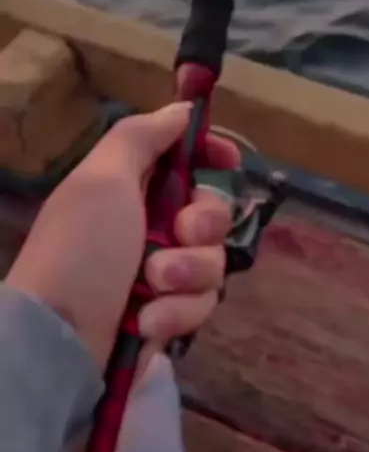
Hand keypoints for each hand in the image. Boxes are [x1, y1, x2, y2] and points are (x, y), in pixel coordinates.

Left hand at [5, 103, 239, 371]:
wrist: (57, 342)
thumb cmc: (80, 251)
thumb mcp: (102, 180)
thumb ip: (140, 137)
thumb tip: (179, 109)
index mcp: (130, 184)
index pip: (184, 156)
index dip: (210, 153)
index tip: (229, 158)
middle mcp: (149, 223)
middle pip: (213, 209)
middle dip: (205, 223)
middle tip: (183, 233)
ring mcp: (161, 270)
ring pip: (214, 260)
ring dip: (188, 273)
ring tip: (154, 286)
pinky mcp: (168, 312)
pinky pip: (200, 302)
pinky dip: (177, 311)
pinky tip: (146, 322)